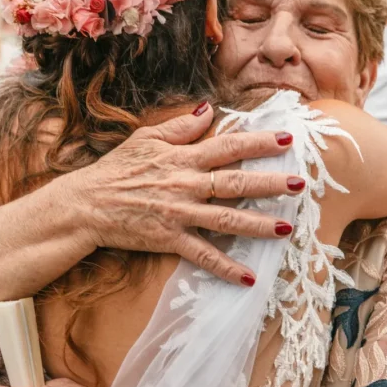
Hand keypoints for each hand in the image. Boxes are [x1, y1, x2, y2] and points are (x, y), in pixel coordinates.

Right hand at [66, 101, 304, 285]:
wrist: (86, 204)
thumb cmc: (115, 170)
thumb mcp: (146, 139)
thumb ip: (180, 126)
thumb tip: (208, 109)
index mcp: (183, 158)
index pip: (228, 146)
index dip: (258, 143)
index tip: (286, 139)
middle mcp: (186, 185)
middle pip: (236, 183)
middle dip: (270, 184)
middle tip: (300, 184)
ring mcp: (179, 214)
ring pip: (227, 220)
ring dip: (259, 226)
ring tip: (287, 230)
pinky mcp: (170, 239)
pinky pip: (203, 256)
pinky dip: (226, 268)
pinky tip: (249, 278)